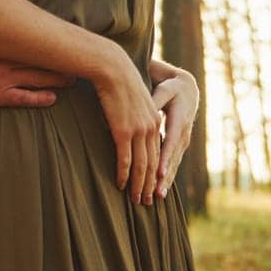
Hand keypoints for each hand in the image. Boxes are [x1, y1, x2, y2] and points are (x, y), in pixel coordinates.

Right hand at [0, 46, 71, 107]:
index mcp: (0, 41)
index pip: (34, 40)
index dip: (53, 43)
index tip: (68, 42)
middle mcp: (5, 58)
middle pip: (41, 60)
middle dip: (60, 62)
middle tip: (77, 64)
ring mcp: (2, 78)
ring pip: (37, 78)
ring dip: (56, 79)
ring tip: (70, 80)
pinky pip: (23, 97)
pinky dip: (40, 98)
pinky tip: (52, 98)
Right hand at [93, 44, 161, 205]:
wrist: (112, 68)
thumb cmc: (117, 80)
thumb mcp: (132, 99)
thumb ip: (134, 115)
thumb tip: (127, 127)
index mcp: (154, 120)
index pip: (157, 153)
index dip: (155, 172)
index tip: (153, 186)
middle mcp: (151, 128)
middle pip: (152, 163)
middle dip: (150, 185)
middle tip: (147, 202)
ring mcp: (139, 130)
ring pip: (141, 166)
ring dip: (138, 185)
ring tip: (136, 200)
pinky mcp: (124, 131)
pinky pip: (125, 159)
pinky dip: (124, 175)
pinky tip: (120, 185)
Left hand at [150, 63, 198, 200]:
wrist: (187, 90)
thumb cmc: (171, 88)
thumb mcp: (164, 89)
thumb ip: (154, 100)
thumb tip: (145, 111)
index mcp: (179, 119)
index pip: (170, 141)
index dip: (165, 158)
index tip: (159, 172)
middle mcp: (183, 134)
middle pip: (173, 158)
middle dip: (164, 177)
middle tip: (155, 193)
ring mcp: (183, 141)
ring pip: (174, 164)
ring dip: (166, 181)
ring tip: (157, 196)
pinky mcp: (180, 145)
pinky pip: (174, 163)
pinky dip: (168, 177)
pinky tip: (161, 190)